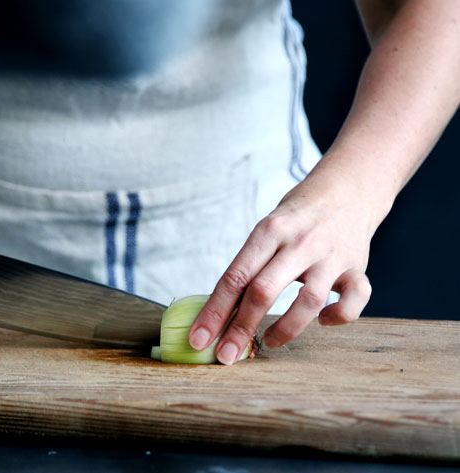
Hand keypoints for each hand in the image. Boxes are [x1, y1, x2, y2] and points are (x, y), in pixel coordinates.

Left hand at [188, 168, 381, 364]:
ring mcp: (331, 255)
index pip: (235, 276)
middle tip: (226, 356)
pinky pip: (354, 300)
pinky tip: (323, 320)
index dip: (214, 311)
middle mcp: (299, 242)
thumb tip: (218, 314)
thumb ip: (250, 266)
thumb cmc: (295, 218)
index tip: (199, 339)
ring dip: (285, 329)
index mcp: (269, 231)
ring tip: (268, 342)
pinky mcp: (357, 267)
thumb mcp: (267, 230)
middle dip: (240, 328)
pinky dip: (338, 317)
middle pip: (263, 290)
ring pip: (307, 301)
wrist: (347, 190)